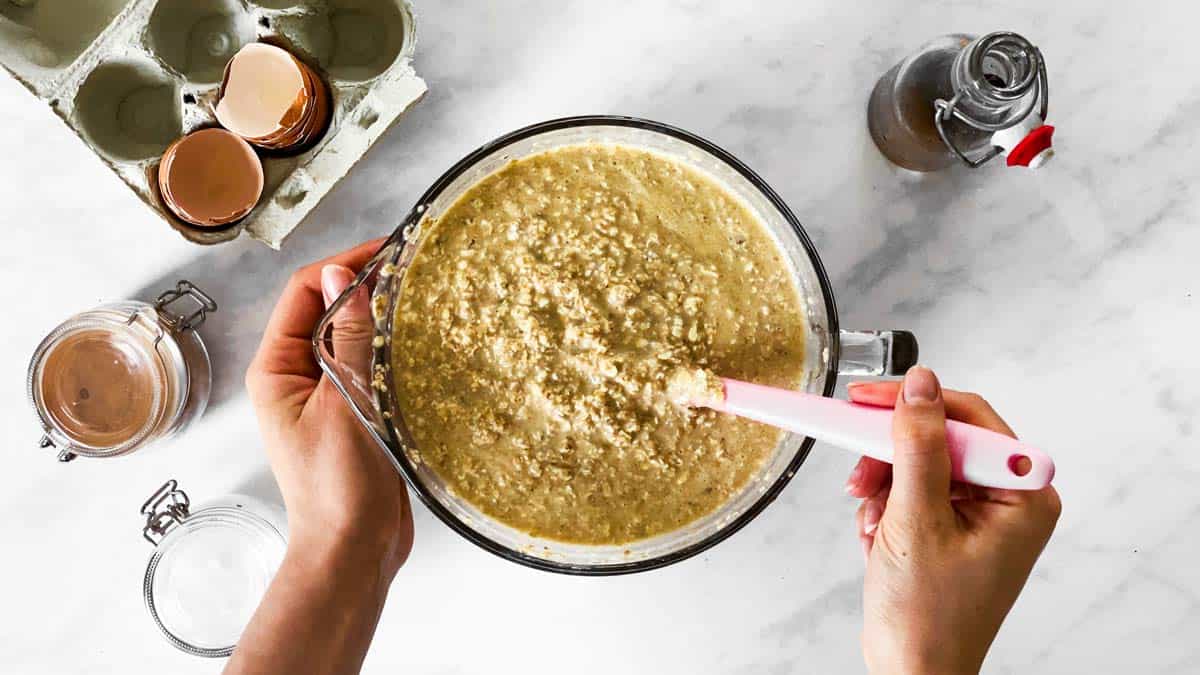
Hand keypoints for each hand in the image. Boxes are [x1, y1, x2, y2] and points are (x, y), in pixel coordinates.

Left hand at [245, 239, 412, 580]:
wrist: (353, 549)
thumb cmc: (337, 487)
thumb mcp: (343, 403)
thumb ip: (347, 339)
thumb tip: (343, 274)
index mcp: (276, 369)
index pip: (305, 292)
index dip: (345, 264)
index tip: (389, 249)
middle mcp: (296, 375)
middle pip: (328, 307)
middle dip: (366, 282)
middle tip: (413, 265)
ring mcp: (326, 393)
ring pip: (353, 334)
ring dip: (381, 313)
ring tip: (422, 293)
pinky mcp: (355, 410)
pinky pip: (371, 363)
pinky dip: (393, 345)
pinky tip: (422, 338)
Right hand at [844, 367, 1060, 674]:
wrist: (912, 673)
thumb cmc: (929, 619)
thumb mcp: (917, 520)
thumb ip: (919, 446)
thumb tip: (919, 385)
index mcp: (1024, 496)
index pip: (970, 418)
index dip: (916, 404)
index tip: (868, 400)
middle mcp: (1009, 499)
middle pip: (940, 437)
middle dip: (892, 456)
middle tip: (859, 468)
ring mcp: (980, 514)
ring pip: (918, 461)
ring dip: (883, 484)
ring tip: (872, 519)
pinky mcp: (952, 525)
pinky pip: (910, 487)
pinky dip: (885, 505)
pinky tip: (878, 534)